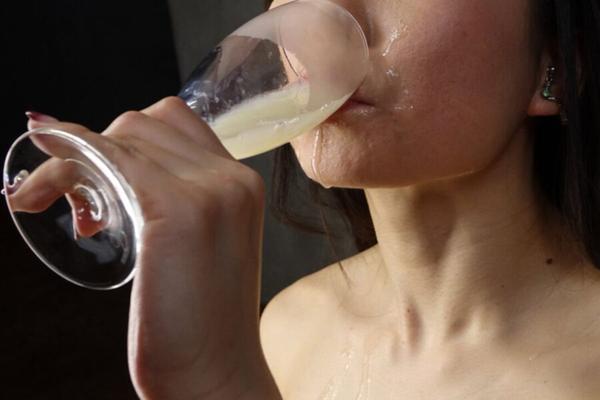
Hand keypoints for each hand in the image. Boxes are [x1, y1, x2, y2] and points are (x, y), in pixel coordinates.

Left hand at [17, 98, 280, 398]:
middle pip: (144, 123)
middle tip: (73, 204)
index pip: (174, 124)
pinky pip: (111, 159)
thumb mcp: (197, 247)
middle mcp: (233, 178)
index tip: (92, 171)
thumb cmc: (199, 323)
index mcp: (241, 184)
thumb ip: (175, 203)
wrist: (216, 376)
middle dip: (95, 149)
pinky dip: (70, 160)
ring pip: (123, 135)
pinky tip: (40, 188)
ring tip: (58, 207)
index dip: (124, 139)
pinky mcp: (179, 210)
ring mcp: (211, 190)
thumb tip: (109, 174)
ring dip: (74, 159)